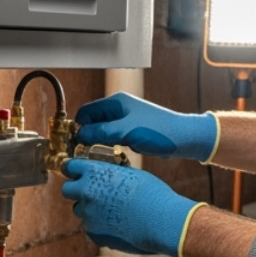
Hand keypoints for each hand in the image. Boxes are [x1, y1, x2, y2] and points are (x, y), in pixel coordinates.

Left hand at [60, 159, 203, 256]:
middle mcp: (86, 192)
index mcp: (95, 172)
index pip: (70, 166)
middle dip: (77, 190)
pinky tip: (118, 224)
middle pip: (67, 190)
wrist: (162, 221)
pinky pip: (91, 227)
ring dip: (90, 209)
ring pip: (80, 210)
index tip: (76, 172)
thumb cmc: (153, 193)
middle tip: (92, 192)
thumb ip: (112, 173)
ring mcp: (88, 214)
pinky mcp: (94, 233)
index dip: (73, 169)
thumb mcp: (132, 174)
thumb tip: (107, 174)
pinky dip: (100, 226)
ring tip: (112, 210)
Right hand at [75, 92, 217, 160]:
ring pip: (103, 130)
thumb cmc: (159, 131)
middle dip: (86, 134)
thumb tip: (80, 135)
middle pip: (93, 120)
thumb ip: (102, 132)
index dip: (78, 125)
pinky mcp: (132, 131)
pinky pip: (113, 137)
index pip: (86, 111)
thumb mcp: (126, 131)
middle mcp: (119, 109)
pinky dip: (108, 145)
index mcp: (116, 102)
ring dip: (97, 141)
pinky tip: (108, 155)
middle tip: (80, 151)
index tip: (72, 141)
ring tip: (92, 154)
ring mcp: (126, 120)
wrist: (183, 138)